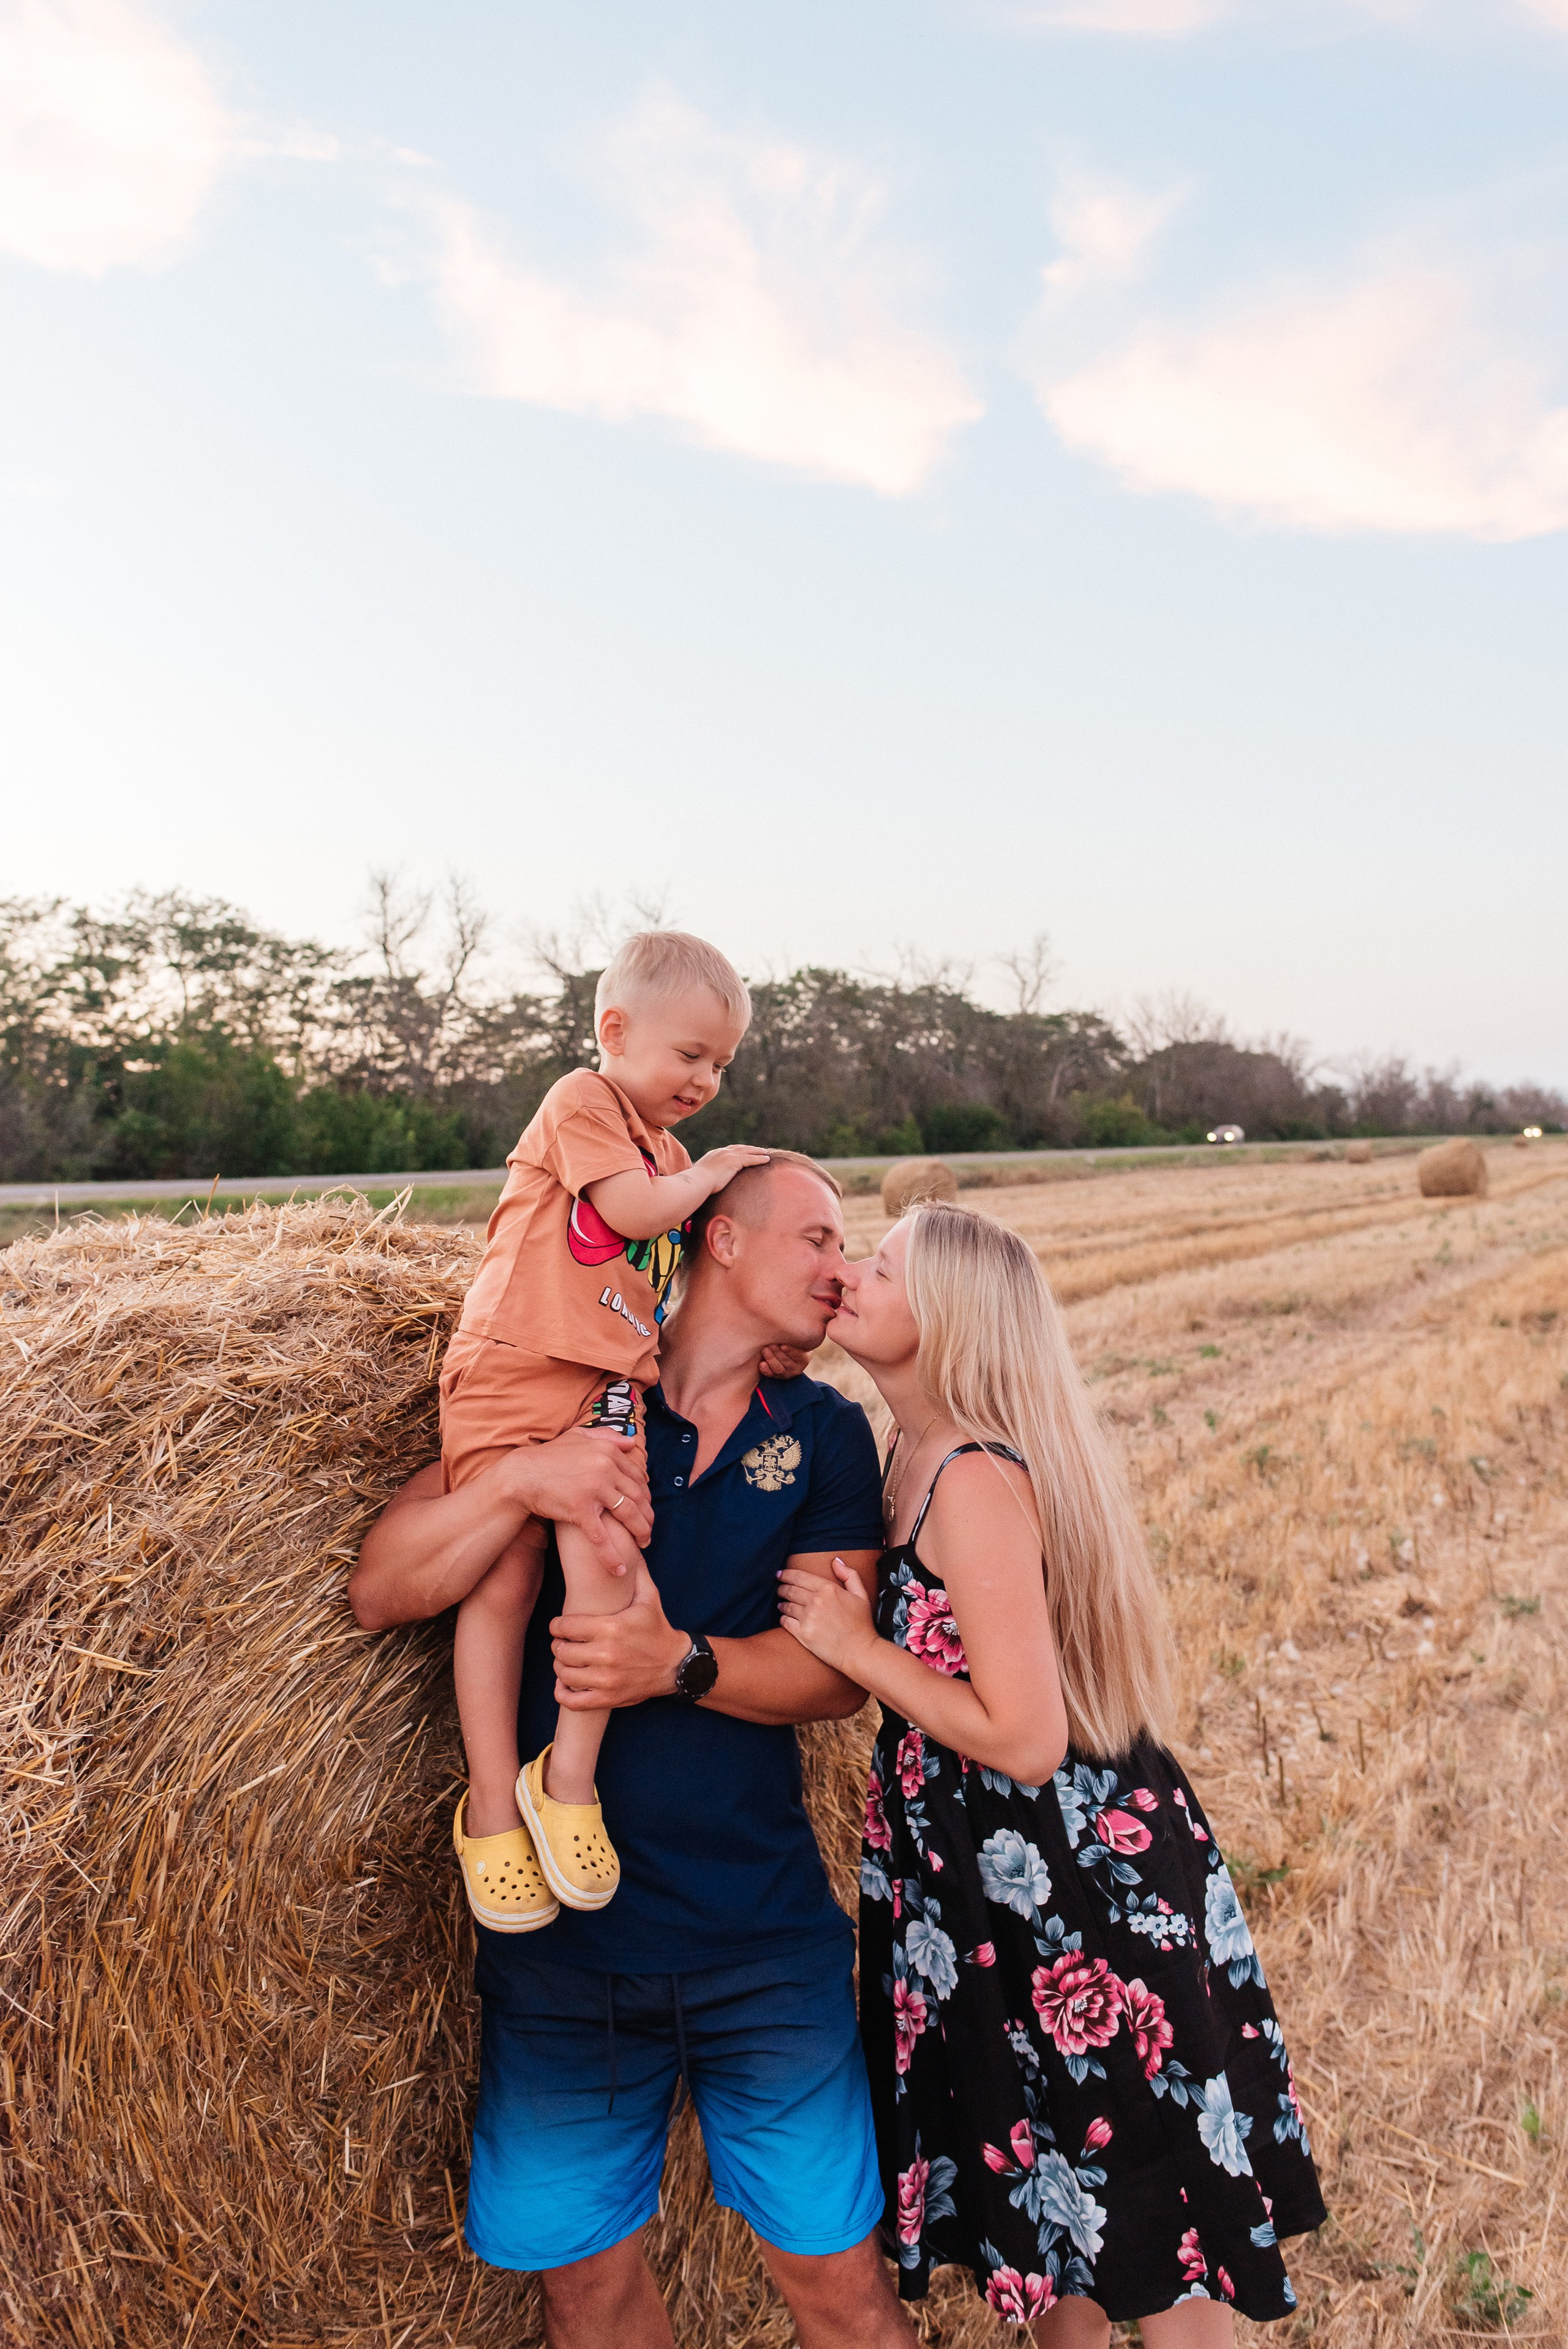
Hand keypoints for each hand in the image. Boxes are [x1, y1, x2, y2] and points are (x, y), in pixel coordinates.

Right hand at [500, 1427, 651, 1565]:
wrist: (520, 1475)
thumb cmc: (547, 1457)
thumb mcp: (578, 1437)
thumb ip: (607, 1437)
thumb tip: (632, 1442)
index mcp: (607, 1452)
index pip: (638, 1476)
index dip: (646, 1495)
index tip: (647, 1508)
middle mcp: (605, 1468)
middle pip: (638, 1496)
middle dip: (648, 1516)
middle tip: (649, 1530)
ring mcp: (594, 1488)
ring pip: (628, 1514)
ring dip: (641, 1532)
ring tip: (644, 1544)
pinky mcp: (580, 1509)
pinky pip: (602, 1536)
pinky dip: (612, 1555)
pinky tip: (619, 1569)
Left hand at [551, 1560, 687, 1708]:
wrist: (675, 1665)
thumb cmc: (657, 1628)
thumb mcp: (649, 1597)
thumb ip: (635, 1572)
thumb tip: (628, 1545)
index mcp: (611, 1627)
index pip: (566, 1626)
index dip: (558, 1625)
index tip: (560, 1625)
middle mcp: (606, 1654)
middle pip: (561, 1650)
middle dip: (559, 1645)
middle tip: (564, 1642)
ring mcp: (606, 1679)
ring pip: (564, 1673)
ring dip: (561, 1666)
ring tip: (567, 1660)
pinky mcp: (608, 1698)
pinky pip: (572, 1701)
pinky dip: (563, 1693)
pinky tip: (566, 1684)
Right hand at [697, 1144, 771, 1195]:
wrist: (697, 1181)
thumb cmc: (697, 1183)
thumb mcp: (701, 1178)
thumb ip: (706, 1178)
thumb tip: (704, 1185)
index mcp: (713, 1154)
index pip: (728, 1150)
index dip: (737, 1150)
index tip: (743, 1151)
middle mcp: (721, 1152)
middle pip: (739, 1148)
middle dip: (749, 1148)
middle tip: (758, 1149)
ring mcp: (728, 1155)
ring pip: (747, 1151)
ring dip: (757, 1151)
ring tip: (765, 1153)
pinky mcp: (735, 1161)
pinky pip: (751, 1159)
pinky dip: (759, 1158)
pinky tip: (767, 1159)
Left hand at [759, 1340, 813, 1379]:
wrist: (787, 1350)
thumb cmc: (792, 1341)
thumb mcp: (797, 1338)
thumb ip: (795, 1335)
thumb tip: (793, 1322)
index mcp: (804, 1358)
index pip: (799, 1355)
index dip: (791, 1351)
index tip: (783, 1345)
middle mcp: (796, 1368)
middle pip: (787, 1362)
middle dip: (777, 1352)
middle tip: (771, 1343)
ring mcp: (785, 1373)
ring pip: (778, 1369)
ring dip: (771, 1359)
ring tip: (765, 1349)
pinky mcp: (775, 1375)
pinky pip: (770, 1374)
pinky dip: (765, 1370)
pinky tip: (762, 1364)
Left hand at [777, 1558, 878, 1677]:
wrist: (859, 1651)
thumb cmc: (861, 1623)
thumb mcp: (861, 1594)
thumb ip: (849, 1574)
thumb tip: (835, 1561)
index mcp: (828, 1589)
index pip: (800, 1577)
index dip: (786, 1574)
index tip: (780, 1574)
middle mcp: (816, 1601)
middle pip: (790, 1590)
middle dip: (782, 1588)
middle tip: (779, 1589)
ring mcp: (808, 1618)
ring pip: (787, 1606)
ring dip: (782, 1603)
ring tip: (781, 1604)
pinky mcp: (803, 1634)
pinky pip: (785, 1622)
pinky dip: (783, 1618)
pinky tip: (784, 1617)